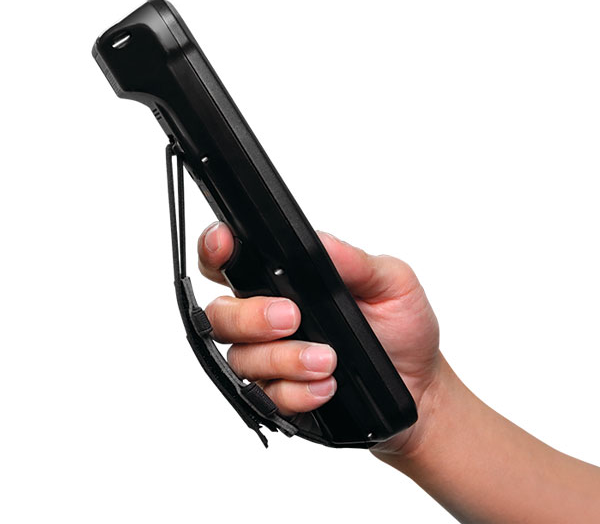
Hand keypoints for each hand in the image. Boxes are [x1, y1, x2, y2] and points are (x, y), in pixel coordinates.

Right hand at [197, 222, 441, 455]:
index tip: (224, 244)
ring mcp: (270, 360)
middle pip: (222, 313)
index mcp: (287, 281)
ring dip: (282, 359)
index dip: (215, 249)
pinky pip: (265, 398)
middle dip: (250, 315)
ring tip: (328, 360)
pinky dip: (296, 392)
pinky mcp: (280, 397)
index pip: (232, 261)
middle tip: (291, 317)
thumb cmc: (402, 328)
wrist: (419, 385)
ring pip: (241, 359)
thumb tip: (318, 242)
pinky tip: (326, 387)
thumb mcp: (391, 282)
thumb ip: (354, 261)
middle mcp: (268, 318)